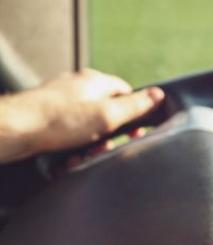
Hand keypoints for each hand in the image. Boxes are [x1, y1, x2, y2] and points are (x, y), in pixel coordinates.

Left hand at [0, 69, 163, 161]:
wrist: (15, 130)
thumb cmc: (60, 122)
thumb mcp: (107, 115)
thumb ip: (135, 106)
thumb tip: (158, 95)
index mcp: (96, 81)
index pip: (127, 93)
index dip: (134, 113)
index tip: (135, 131)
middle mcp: (79, 87)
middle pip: (108, 111)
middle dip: (111, 134)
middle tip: (108, 148)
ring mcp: (62, 101)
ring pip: (89, 125)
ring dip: (91, 144)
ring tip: (85, 156)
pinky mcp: (49, 116)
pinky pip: (71, 132)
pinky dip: (74, 146)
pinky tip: (70, 157)